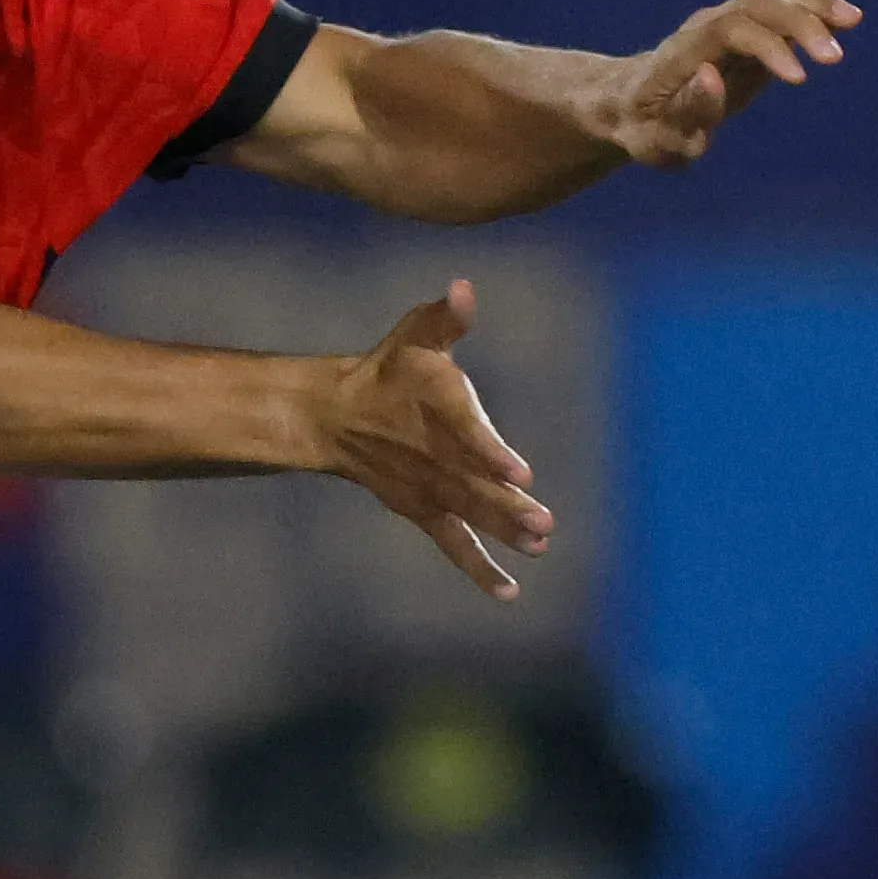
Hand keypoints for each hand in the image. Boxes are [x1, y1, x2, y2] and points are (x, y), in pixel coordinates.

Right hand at [323, 281, 551, 594]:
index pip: (465, 430)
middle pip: (473, 483)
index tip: (521, 472)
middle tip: (543, 522)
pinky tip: (508, 590)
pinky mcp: (424, 511)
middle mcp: (432, 454)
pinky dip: (478, 567)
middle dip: (508, 505)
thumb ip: (446, 316)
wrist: (334, 416)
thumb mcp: (414, 334)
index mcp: (434, 407)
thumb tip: (464, 288)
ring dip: (503, 531)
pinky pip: (453, 544)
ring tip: (539, 545)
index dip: (491, 451)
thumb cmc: (387, 370)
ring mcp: (428, 488)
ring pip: (469, 514)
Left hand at [600, 0, 858, 164]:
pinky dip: (812, 10)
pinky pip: (779, 12)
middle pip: (756, 7)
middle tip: (835, 56)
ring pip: (771, 0)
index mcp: (685, 51)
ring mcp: (725, 23)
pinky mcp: (744, 31)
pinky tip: (844, 19)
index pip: (730, 31)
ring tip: (854, 18)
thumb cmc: (646, 129)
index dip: (767, 47)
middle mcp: (706, 26)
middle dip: (798, 24)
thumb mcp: (660, 138)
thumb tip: (712, 75)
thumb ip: (688, 112)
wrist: (631, 103)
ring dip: (812, 6)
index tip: (800, 78)